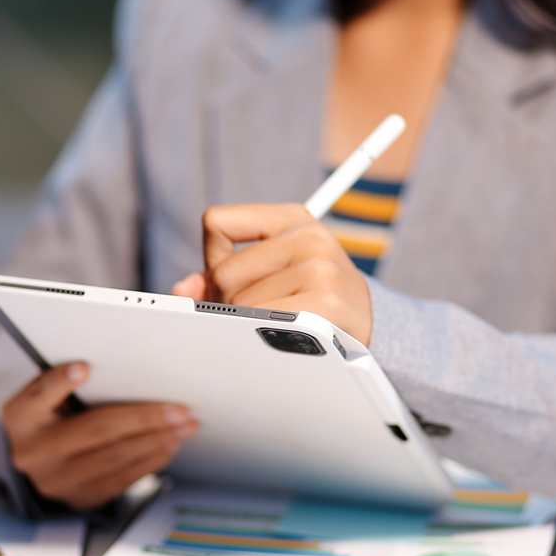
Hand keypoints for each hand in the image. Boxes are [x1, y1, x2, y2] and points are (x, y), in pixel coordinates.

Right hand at [2, 362, 199, 509]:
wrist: (35, 465)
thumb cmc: (47, 421)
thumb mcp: (43, 400)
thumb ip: (65, 386)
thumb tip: (110, 375)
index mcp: (22, 419)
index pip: (39, 396)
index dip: (60, 383)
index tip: (83, 368)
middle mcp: (36, 452)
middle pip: (97, 430)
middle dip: (144, 419)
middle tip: (179, 411)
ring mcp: (58, 480)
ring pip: (115, 458)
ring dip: (157, 442)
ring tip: (183, 428)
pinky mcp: (79, 497)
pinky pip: (122, 480)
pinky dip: (150, 461)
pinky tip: (168, 446)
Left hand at [171, 203, 372, 344]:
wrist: (370, 327)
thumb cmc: (311, 297)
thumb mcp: (272, 270)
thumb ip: (220, 272)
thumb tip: (185, 290)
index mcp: (291, 218)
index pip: (217, 222)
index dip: (212, 259)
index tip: (231, 280)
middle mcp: (308, 235)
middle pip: (224, 272)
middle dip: (229, 301)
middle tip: (258, 315)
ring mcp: (319, 267)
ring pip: (240, 302)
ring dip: (246, 324)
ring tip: (276, 326)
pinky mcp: (324, 303)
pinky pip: (261, 323)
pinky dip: (262, 337)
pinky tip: (284, 338)